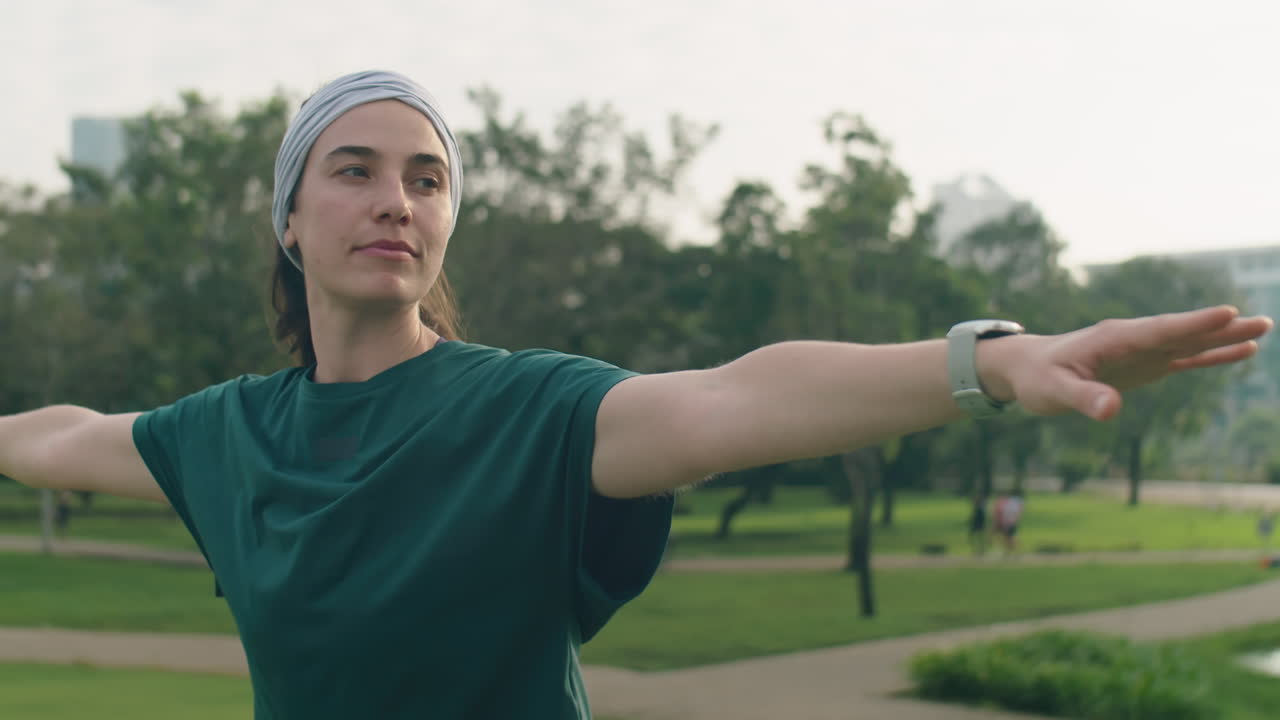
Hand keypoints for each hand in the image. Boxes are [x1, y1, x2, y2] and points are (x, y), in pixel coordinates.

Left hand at [994, 306, 1272, 420]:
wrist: (1027, 368)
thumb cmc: (1037, 377)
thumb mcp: (1054, 391)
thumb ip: (1083, 399)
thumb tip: (1111, 411)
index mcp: (1114, 338)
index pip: (1159, 330)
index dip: (1192, 324)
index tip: (1227, 313)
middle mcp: (1133, 339)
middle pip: (1184, 332)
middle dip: (1221, 327)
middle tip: (1263, 321)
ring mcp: (1142, 351)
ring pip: (1189, 342)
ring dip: (1224, 337)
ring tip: (1263, 329)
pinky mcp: (1145, 365)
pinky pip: (1184, 358)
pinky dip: (1211, 354)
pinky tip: (1240, 351)